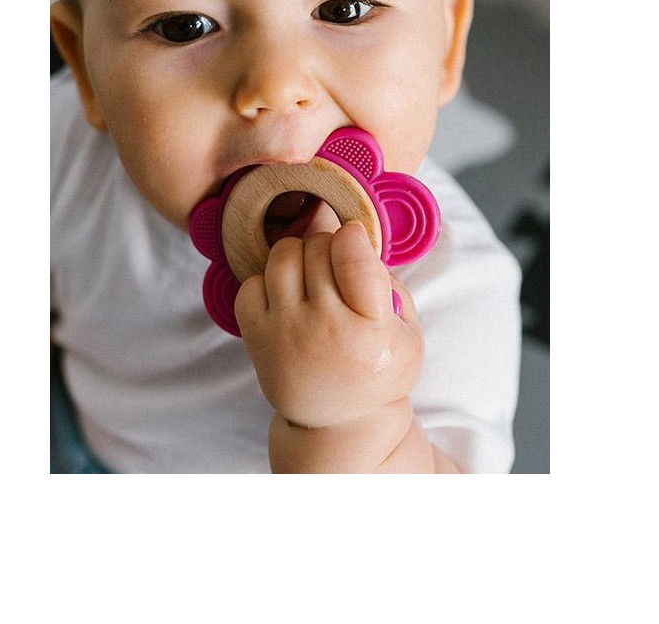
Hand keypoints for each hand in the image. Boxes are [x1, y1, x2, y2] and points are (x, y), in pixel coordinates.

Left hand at [235, 220, 422, 431]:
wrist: (338, 422)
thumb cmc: (376, 371)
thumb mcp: (408, 336)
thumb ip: (392, 287)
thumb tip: (358, 242)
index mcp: (371, 330)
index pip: (355, 260)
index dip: (353, 236)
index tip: (353, 236)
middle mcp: (325, 329)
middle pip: (318, 249)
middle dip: (329, 244)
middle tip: (335, 261)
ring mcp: (286, 333)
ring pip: (282, 257)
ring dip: (298, 253)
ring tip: (309, 272)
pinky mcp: (258, 339)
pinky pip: (251, 283)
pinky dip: (266, 280)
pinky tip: (285, 296)